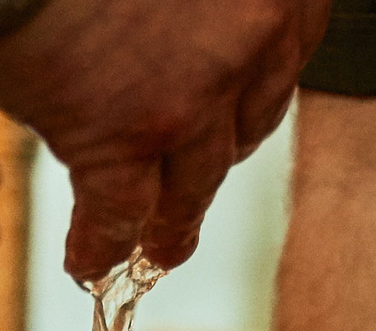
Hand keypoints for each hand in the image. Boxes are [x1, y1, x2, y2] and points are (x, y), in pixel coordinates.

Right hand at [0, 0, 328, 277]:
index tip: (238, 118)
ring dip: (169, 226)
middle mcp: (250, 36)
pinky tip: (87, 260)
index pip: (287, 53)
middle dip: (216, 159)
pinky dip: (101, 245)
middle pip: (244, 124)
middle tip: (193, 185)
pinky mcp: (124, 137)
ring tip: (151, 249)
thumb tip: (177, 31)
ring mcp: (191, 95)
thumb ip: (192, 1)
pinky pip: (120, 213)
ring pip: (192, 186)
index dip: (254, 94)